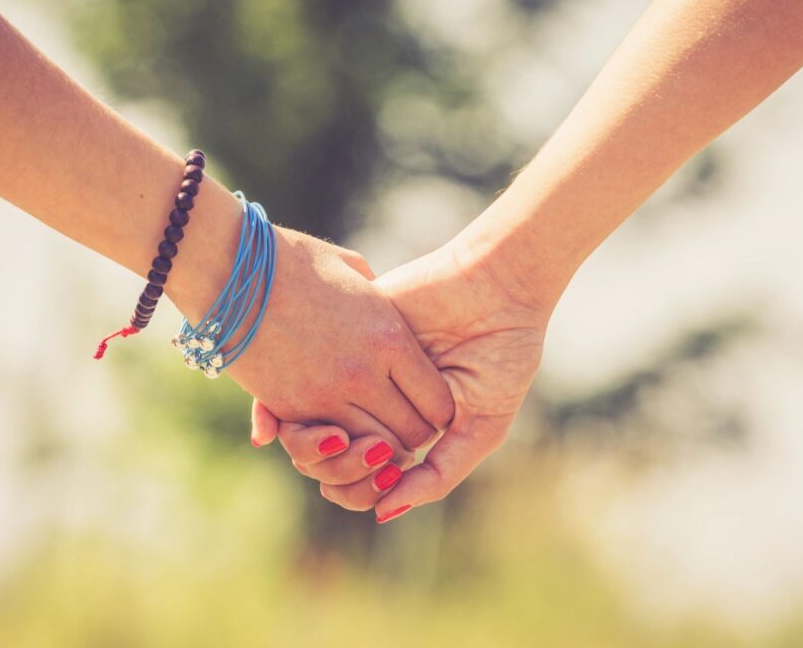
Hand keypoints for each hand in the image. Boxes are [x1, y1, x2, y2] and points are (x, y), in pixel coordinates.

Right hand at [178, 227, 455, 456]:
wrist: (229, 269)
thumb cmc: (293, 260)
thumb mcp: (353, 272)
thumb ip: (382, 299)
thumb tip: (388, 311)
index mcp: (389, 337)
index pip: (438, 402)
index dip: (438, 409)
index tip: (425, 402)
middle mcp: (364, 373)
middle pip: (413, 435)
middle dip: (412, 435)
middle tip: (400, 422)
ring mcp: (325, 396)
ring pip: (373, 451)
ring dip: (375, 447)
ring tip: (370, 429)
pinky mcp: (290, 409)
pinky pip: (328, 448)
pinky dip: (338, 446)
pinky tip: (337, 428)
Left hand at [251, 239, 548, 519]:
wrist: (498, 289)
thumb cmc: (501, 358)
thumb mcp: (481, 426)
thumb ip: (438, 473)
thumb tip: (383, 513)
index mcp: (401, 428)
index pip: (359, 476)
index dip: (357, 492)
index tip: (378, 489)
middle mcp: (371, 403)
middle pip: (325, 458)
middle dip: (335, 474)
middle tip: (364, 463)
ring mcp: (353, 372)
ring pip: (306, 424)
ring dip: (315, 448)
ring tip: (344, 442)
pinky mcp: (342, 337)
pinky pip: (301, 381)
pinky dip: (301, 409)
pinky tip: (317, 421)